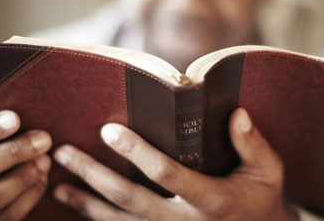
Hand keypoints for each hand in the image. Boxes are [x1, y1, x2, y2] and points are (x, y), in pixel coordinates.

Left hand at [53, 108, 298, 220]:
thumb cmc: (262, 200)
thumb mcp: (268, 172)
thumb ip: (252, 144)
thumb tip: (236, 113)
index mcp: (211, 201)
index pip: (167, 175)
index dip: (137, 153)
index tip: (109, 130)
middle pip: (130, 200)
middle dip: (93, 176)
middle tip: (63, 153)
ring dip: (85, 204)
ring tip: (55, 187)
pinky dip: (99, 220)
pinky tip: (77, 209)